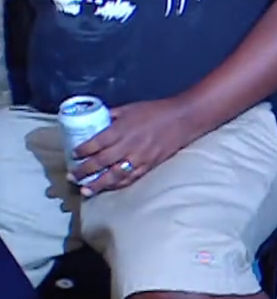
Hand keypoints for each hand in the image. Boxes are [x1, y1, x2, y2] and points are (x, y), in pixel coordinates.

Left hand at [70, 97, 202, 196]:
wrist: (182, 119)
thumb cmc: (155, 111)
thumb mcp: (128, 108)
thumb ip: (111, 116)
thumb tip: (95, 120)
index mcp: (120, 129)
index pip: (95, 143)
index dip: (82, 151)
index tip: (73, 154)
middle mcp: (128, 145)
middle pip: (101, 162)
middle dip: (84, 171)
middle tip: (71, 177)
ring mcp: (139, 158)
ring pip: (115, 175)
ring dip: (98, 184)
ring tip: (85, 190)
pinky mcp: (149, 165)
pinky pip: (131, 178)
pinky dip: (118, 184)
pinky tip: (109, 188)